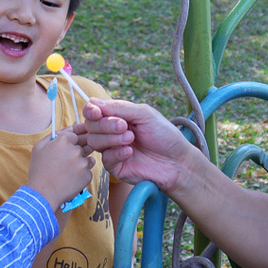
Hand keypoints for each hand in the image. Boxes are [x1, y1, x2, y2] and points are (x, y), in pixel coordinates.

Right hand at [27, 131, 93, 208]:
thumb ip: (53, 135)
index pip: (74, 135)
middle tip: (64, 162)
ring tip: (67, 170)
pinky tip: (70, 178)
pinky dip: (81, 173)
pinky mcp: (87, 175)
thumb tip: (66, 129)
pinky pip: (88, 171)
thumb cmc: (39, 169)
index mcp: (63, 140)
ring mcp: (83, 163)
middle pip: (81, 147)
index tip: (64, 150)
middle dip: (75, 152)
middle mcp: (76, 150)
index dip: (69, 142)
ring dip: (80, 162)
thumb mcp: (39, 147)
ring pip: (86, 158)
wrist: (43, 192)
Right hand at [82, 98, 207, 194]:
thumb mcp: (144, 114)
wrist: (177, 161)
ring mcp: (111, 149)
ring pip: (94, 142)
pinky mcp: (114, 166)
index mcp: (116, 117)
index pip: (93, 111)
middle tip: (124, 126)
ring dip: (111, 139)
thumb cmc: (164, 135)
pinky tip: (130, 152)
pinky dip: (116, 153)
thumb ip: (119, 107)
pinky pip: (105, 159)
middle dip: (104, 125)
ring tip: (131, 139)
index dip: (90, 111)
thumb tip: (93, 101)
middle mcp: (110, 132)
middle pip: (90, 126)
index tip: (96, 112)